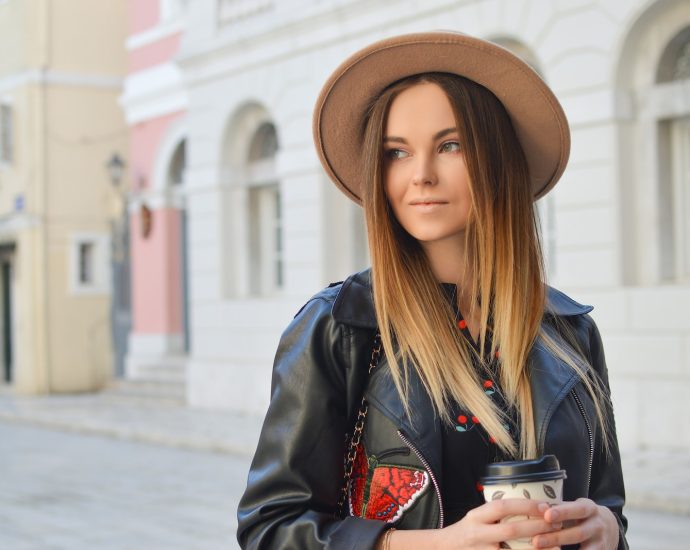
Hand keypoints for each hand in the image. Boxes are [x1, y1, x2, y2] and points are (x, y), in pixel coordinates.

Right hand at [432, 499, 561, 549]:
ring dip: (537, 549)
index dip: (525, 505)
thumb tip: (528, 507)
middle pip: (512, 530)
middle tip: (557, 525)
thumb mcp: (475, 518)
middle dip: (537, 527)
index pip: (502, 507)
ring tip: (557, 546)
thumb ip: (495, 515)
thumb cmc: (464, 533)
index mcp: (476, 516)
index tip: (545, 506)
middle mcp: (478, 534)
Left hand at [531, 498, 618, 548]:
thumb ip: (560, 507)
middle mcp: (597, 526)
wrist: (610, 527)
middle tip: (537, 541)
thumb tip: (535, 508)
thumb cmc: (582, 515)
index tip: (547, 515)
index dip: (563, 512)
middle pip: (578, 533)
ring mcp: (601, 542)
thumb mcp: (576, 506)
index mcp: (590, 508)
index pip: (577, 509)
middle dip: (556, 538)